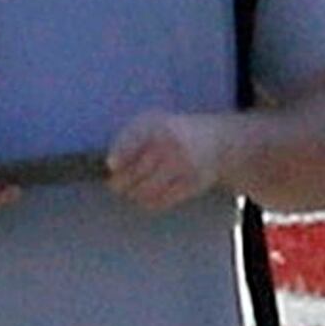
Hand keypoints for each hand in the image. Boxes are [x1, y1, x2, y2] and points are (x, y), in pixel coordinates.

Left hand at [103, 108, 240, 211]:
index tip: (111, 166)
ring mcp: (184, 165)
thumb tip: (110, 166)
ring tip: (131, 192)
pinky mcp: (193, 183)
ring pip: (146, 190)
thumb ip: (127, 139)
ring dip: (134, 194)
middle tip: (116, 185)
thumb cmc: (171, 133)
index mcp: (157, 125)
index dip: (117, 158)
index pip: (129, 144)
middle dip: (120, 183)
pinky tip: (147, 198)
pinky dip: (149, 203)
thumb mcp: (151, 122)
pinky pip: (162, 201)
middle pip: (134, 173)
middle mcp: (171, 144)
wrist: (214, 142)